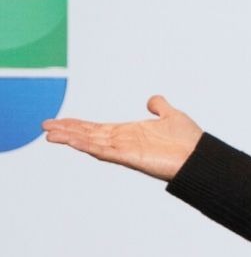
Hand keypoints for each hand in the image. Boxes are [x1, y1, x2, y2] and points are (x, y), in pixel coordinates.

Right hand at [42, 95, 202, 180]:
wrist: (200, 156)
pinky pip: (105, 152)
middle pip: (89, 135)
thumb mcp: (171, 115)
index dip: (78, 125)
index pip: (97, 128)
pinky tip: (73, 142)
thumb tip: (152, 99)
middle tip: (45, 127)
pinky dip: (88, 146)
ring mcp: (125, 150)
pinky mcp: (130, 157)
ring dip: (71, 138)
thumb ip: (160, 107)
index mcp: (129, 132)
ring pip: (92, 143)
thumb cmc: (188, 140)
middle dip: (67, 131)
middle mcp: (124, 142)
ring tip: (50, 135)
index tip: (59, 122)